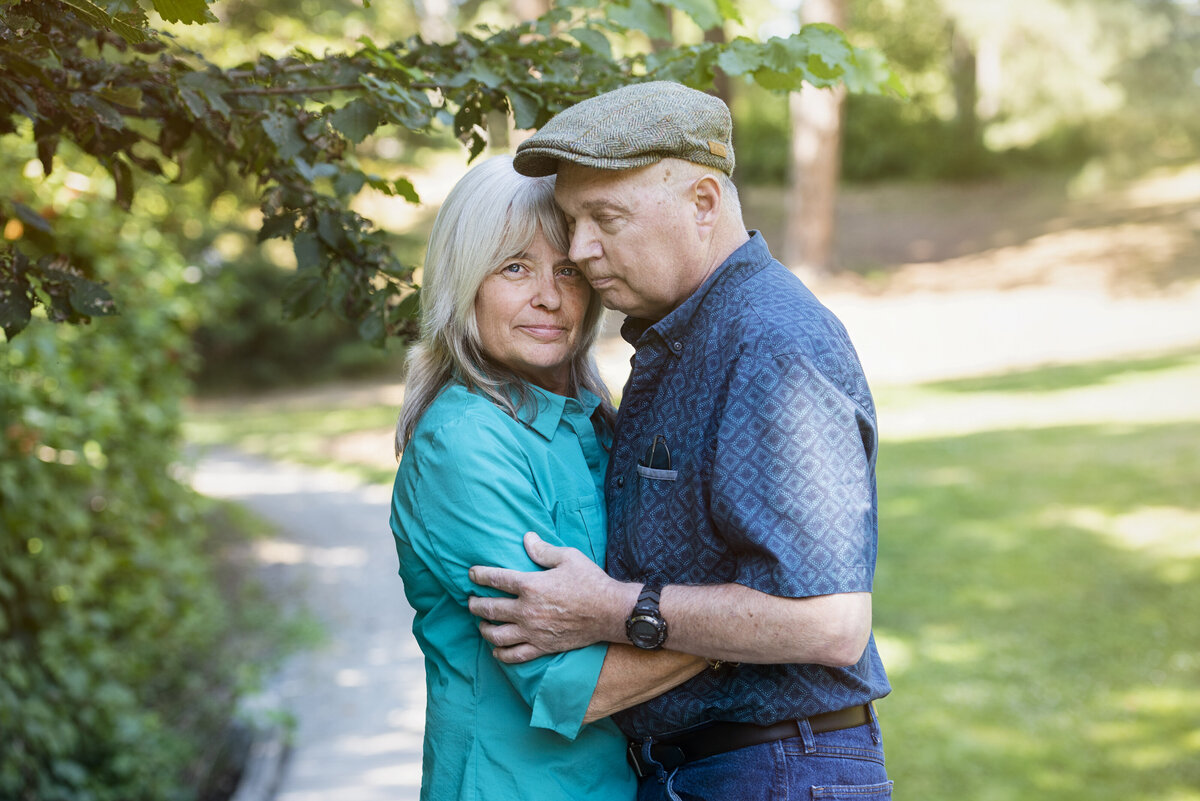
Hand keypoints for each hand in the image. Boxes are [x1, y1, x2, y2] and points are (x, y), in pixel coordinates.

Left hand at [468, 532, 630, 662]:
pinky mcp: (542, 647)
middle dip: (475, 604)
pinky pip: (515, 655)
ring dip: (484, 629)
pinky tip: (497, 650)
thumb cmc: (591, 582)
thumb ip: (543, 550)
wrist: (611, 612)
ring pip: (497, 635)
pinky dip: (501, 654)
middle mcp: (527, 610)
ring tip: (482, 624)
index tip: (471, 574)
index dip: (479, 575)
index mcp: (531, 585)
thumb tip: (526, 538)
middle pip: (489, 609)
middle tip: (471, 601)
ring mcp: (533, 631)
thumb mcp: (568, 557)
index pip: (496, 579)